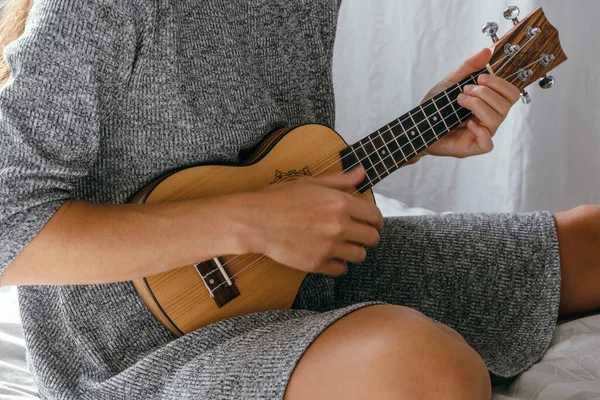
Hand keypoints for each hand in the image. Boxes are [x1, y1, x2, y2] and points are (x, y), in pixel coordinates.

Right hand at [230, 167, 382, 275]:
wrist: (255, 220)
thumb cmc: (280, 198)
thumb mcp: (311, 182)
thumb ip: (340, 181)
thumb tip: (362, 173)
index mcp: (340, 203)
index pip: (374, 216)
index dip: (375, 220)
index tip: (371, 222)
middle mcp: (339, 226)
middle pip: (372, 238)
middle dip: (368, 235)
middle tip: (358, 234)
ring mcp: (329, 247)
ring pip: (360, 255)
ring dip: (355, 250)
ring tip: (343, 244)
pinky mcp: (317, 263)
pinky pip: (341, 269)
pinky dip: (338, 264)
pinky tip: (330, 255)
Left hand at [410, 48, 520, 161]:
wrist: (417, 125)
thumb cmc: (436, 106)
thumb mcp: (450, 82)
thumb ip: (468, 67)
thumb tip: (487, 50)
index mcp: (489, 103)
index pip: (511, 94)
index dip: (500, 84)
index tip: (480, 78)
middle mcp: (489, 118)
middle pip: (506, 105)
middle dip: (486, 93)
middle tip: (465, 90)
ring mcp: (482, 133)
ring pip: (497, 120)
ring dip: (478, 105)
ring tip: (460, 100)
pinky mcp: (473, 147)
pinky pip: (488, 144)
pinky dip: (479, 130)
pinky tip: (466, 123)